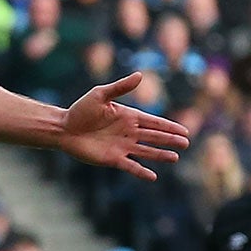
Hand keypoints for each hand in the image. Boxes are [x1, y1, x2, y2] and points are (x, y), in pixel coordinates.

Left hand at [58, 74, 189, 181]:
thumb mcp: (100, 94)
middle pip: (154, 136)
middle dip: (170, 140)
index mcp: (128, 116)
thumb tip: (140, 75)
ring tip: (176, 157)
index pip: (154, 122)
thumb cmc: (80, 110)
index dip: (169, 126)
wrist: (63, 129)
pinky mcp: (112, 159)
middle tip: (186, 143)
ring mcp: (122, 146)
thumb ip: (120, 87)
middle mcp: (128, 132)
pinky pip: (130, 166)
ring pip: (146, 151)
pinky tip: (153, 176)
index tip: (184, 130)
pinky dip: (141, 171)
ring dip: (160, 155)